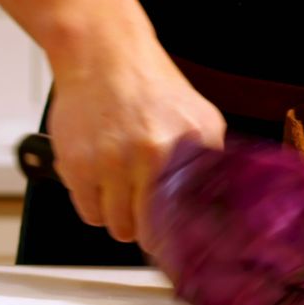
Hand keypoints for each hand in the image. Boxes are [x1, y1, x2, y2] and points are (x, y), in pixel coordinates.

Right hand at [46, 40, 225, 245]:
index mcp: (180, 152)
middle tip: (152, 218)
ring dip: (122, 219)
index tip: (183, 248)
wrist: (104, 56)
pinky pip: (87, 212)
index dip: (182, 240)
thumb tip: (229, 201)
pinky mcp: (75, 164)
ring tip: (127, 194)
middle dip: (150, 231)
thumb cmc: (153, 87)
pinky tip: (105, 185)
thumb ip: (213, 161)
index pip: (182, 222)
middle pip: (146, 232)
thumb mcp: (202, 119)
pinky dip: (96, 207)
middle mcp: (144, 158)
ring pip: (115, 226)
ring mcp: (106, 163)